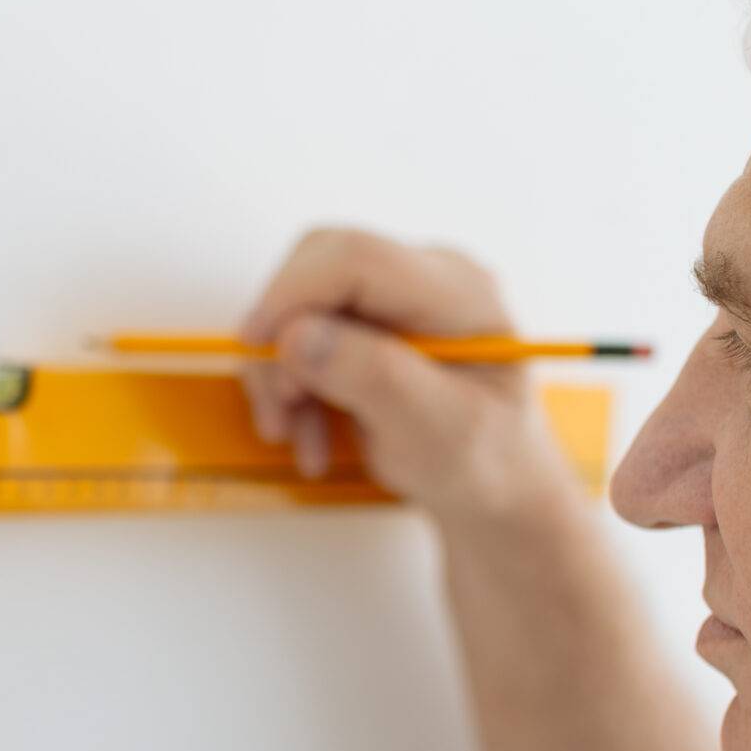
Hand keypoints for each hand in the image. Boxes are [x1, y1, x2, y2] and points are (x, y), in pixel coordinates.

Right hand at [238, 225, 575, 530]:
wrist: (494, 491)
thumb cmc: (484, 464)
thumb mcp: (439, 432)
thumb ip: (375, 377)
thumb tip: (296, 336)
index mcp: (461, 294)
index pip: (359, 259)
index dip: (295, 292)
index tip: (256, 346)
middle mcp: (426, 279)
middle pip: (319, 266)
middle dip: (283, 336)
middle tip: (281, 409)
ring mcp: (396, 298)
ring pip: (301, 303)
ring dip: (282, 373)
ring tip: (297, 439)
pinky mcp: (368, 322)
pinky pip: (302, 333)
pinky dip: (290, 385)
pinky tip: (308, 434)